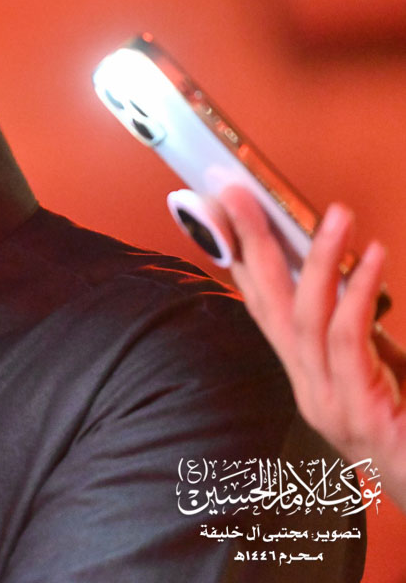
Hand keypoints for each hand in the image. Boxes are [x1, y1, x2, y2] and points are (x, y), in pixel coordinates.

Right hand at [219, 188, 405, 496]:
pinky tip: (371, 257)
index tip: (220, 212)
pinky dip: (355, 291)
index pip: (262, 309)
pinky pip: (347, 337)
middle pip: (268, 304)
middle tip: (240, 193)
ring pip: (304, 316)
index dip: (236, 259)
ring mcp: (328, 401)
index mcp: (308, 380)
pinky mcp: (357, 408)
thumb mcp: (380, 378)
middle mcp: (308, 389)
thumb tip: (351, 278)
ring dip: (317, 257)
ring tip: (335, 213)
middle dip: (249, 243)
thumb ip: (360, 338)